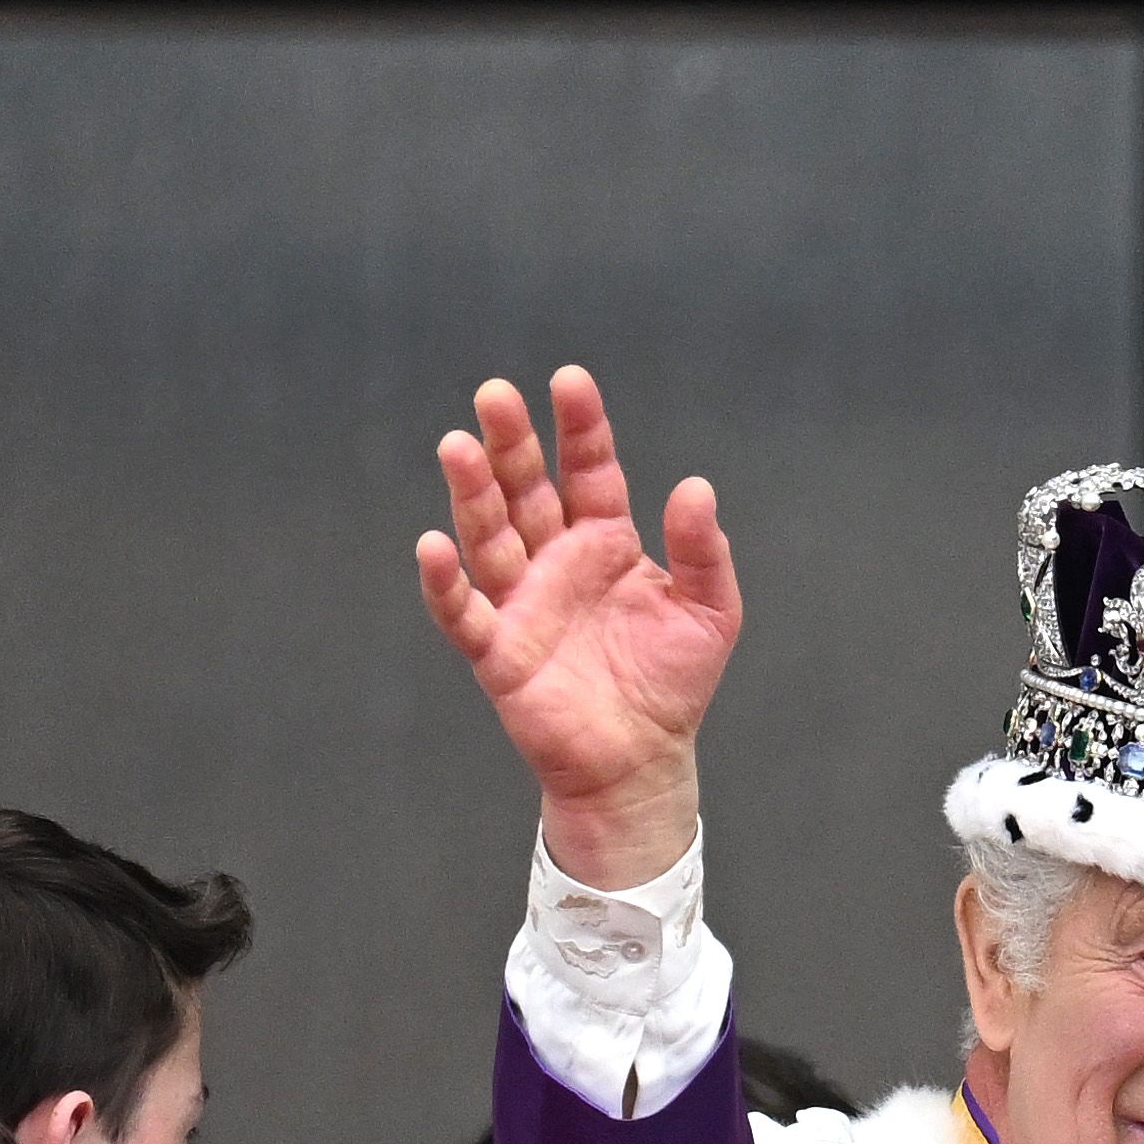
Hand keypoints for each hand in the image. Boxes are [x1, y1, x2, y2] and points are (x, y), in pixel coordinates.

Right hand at [415, 367, 738, 886]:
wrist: (643, 762)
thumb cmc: (674, 684)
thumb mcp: (710, 611)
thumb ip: (703, 550)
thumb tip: (695, 487)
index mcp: (605, 541)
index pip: (588, 469)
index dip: (580, 426)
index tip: (569, 381)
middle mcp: (556, 561)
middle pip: (526, 490)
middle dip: (510, 443)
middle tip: (494, 395)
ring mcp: (523, 603)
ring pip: (489, 536)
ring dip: (472, 493)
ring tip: (457, 447)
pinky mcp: (499, 653)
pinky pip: (464, 613)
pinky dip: (446, 583)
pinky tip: (433, 545)